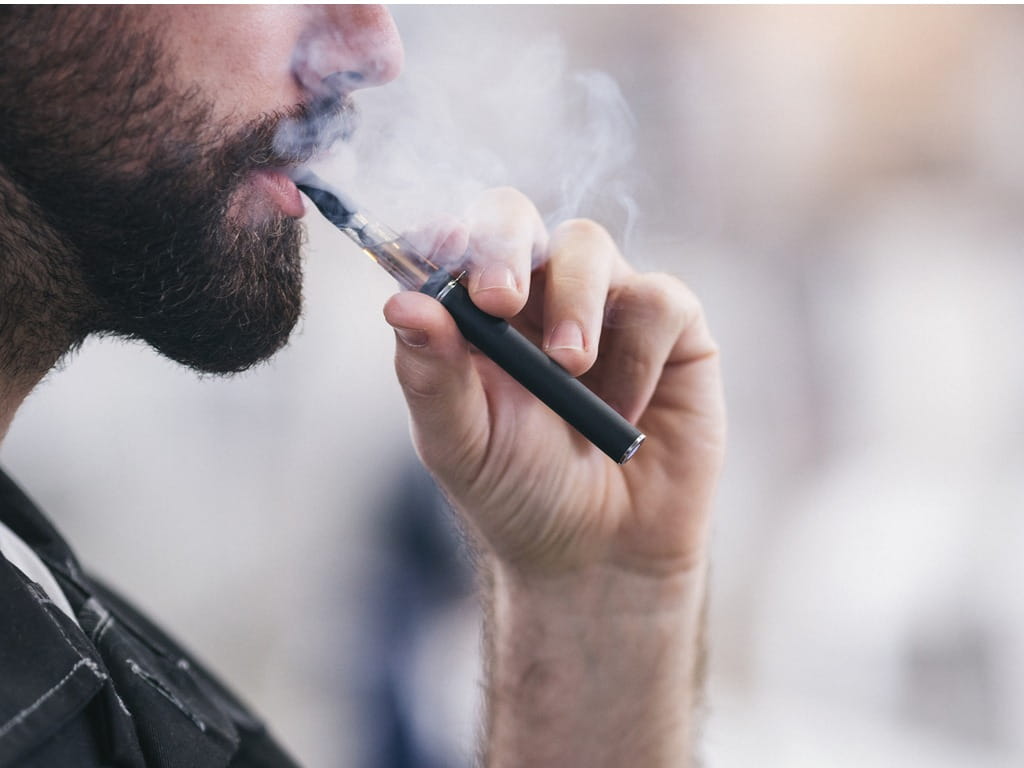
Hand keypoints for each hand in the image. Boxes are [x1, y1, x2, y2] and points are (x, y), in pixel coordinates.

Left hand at [382, 187, 724, 581]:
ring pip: (588, 244)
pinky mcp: (669, 329)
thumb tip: (400, 303)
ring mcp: (603, 306)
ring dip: (575, 301)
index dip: (444, 233)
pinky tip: (622, 410)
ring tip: (570, 368)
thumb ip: (432, 376)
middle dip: (504, 244)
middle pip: (514, 217)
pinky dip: (639, 353)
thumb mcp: (462, 445)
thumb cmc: (521, 495)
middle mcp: (535, 296)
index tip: (438, 249)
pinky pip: (659, 299)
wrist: (602, 555)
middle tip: (498, 299)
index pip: (452, 243)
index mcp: (473, 316)